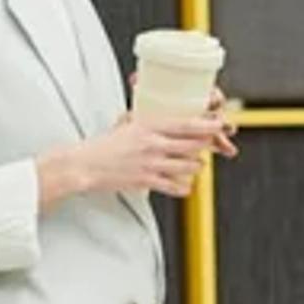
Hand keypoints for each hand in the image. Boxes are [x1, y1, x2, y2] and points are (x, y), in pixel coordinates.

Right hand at [41, 112, 224, 204]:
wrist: (84, 165)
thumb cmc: (102, 146)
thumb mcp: (124, 125)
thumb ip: (141, 121)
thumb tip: (149, 115)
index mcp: (148, 126)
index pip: (185, 124)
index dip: (206, 125)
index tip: (220, 123)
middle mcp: (153, 144)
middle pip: (192, 145)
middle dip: (207, 146)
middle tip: (214, 145)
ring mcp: (151, 163)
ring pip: (188, 166)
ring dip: (196, 167)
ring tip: (196, 165)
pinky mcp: (147, 181)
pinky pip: (175, 186)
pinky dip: (183, 187)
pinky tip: (185, 186)